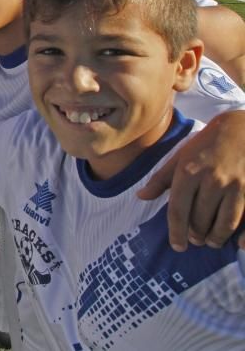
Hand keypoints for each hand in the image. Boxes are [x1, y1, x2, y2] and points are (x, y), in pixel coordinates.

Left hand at [137, 110, 244, 250]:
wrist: (243, 129)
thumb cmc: (207, 143)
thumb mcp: (180, 156)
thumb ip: (161, 178)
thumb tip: (141, 196)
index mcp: (188, 172)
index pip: (178, 210)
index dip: (176, 232)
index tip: (178, 246)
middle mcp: (211, 180)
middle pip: (200, 220)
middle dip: (196, 235)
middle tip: (195, 239)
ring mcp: (235, 186)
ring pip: (224, 224)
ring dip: (216, 238)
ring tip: (211, 241)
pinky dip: (242, 236)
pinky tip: (237, 243)